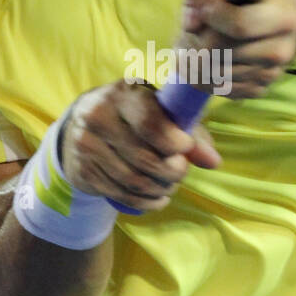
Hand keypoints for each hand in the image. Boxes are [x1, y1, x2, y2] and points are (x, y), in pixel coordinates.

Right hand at [60, 79, 221, 212]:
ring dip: (161, 189)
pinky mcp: (83, 171)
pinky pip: (121, 195)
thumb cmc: (133, 114)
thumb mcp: (161, 111)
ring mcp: (86, 145)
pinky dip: (146, 202)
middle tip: (181, 171)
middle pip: (144, 158)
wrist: (82, 125)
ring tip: (170, 185)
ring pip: (134, 181)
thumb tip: (212, 161)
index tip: (185, 146)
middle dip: (172, 172)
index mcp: (122, 93)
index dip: (175, 142)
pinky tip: (158, 198)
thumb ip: (191, 131)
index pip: (150, 124)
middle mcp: (97, 116)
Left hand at [177, 0, 295, 98]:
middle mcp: (281, 50)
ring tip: (197, 40)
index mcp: (283, 16)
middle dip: (196, 38)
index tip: (205, 8)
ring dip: (194, 57)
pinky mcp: (257, 90)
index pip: (239, 25)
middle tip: (193, 27)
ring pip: (212, 72)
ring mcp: (269, 74)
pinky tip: (206, 56)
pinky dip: (202, 74)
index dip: (211, 15)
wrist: (268, 16)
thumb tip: (191, 22)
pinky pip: (216, 88)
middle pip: (218, 51)